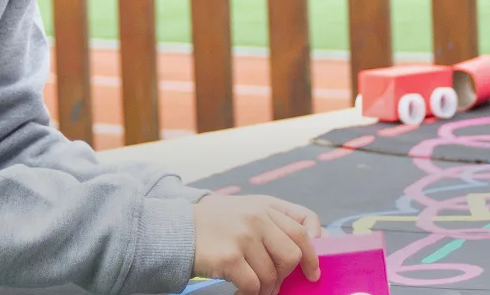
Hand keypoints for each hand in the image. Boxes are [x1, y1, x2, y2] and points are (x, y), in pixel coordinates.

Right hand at [192, 195, 321, 294]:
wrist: (175, 228)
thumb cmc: (213, 223)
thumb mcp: (245, 210)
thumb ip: (274, 221)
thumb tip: (311, 245)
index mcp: (265, 205)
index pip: (304, 225)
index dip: (314, 251)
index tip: (312, 270)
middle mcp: (257, 217)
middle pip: (292, 254)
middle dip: (286, 275)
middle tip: (274, 283)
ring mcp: (244, 236)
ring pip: (273, 275)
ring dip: (266, 288)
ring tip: (254, 287)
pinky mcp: (230, 257)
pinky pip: (254, 285)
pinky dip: (250, 293)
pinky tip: (239, 289)